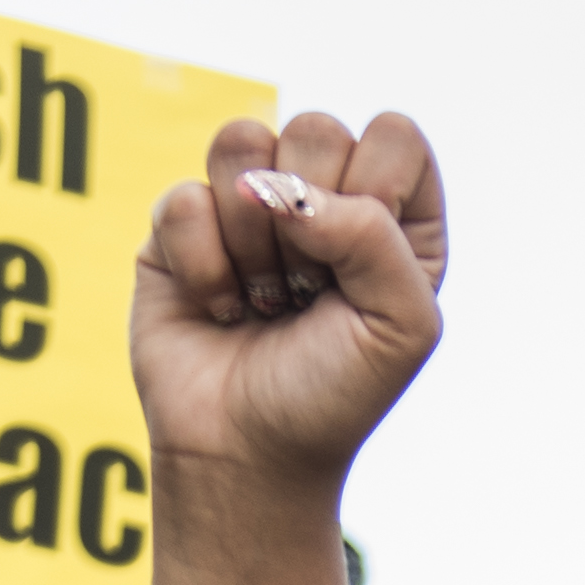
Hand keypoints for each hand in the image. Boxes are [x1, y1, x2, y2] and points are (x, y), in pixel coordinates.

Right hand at [130, 110, 445, 490]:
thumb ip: (377, 237)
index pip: (394, 135)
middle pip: (315, 130)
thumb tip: (288, 192)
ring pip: (242, 143)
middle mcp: (325, 199)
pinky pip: (184, 196)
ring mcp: (251, 204)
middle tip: (309, 295)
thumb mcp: (401, 326)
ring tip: (266, 300)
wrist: (247, 454)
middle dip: (310, 227)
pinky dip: (204, 266)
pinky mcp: (183, 225)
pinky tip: (220, 308)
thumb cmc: (334, 395)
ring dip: (254, 241)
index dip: (375, 193)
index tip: (361, 272)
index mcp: (394, 217)